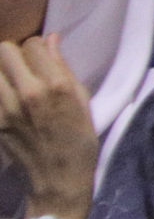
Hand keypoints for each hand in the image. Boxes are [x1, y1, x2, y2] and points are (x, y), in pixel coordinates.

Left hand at [0, 34, 96, 218]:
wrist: (58, 179)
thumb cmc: (78, 139)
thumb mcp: (82, 100)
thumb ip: (63, 68)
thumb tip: (50, 39)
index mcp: (56, 86)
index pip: (35, 43)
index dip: (40, 46)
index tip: (43, 57)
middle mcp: (28, 93)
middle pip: (4, 50)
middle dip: (14, 53)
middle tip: (22, 66)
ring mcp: (6, 109)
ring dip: (1, 71)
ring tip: (11, 82)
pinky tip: (7, 97)